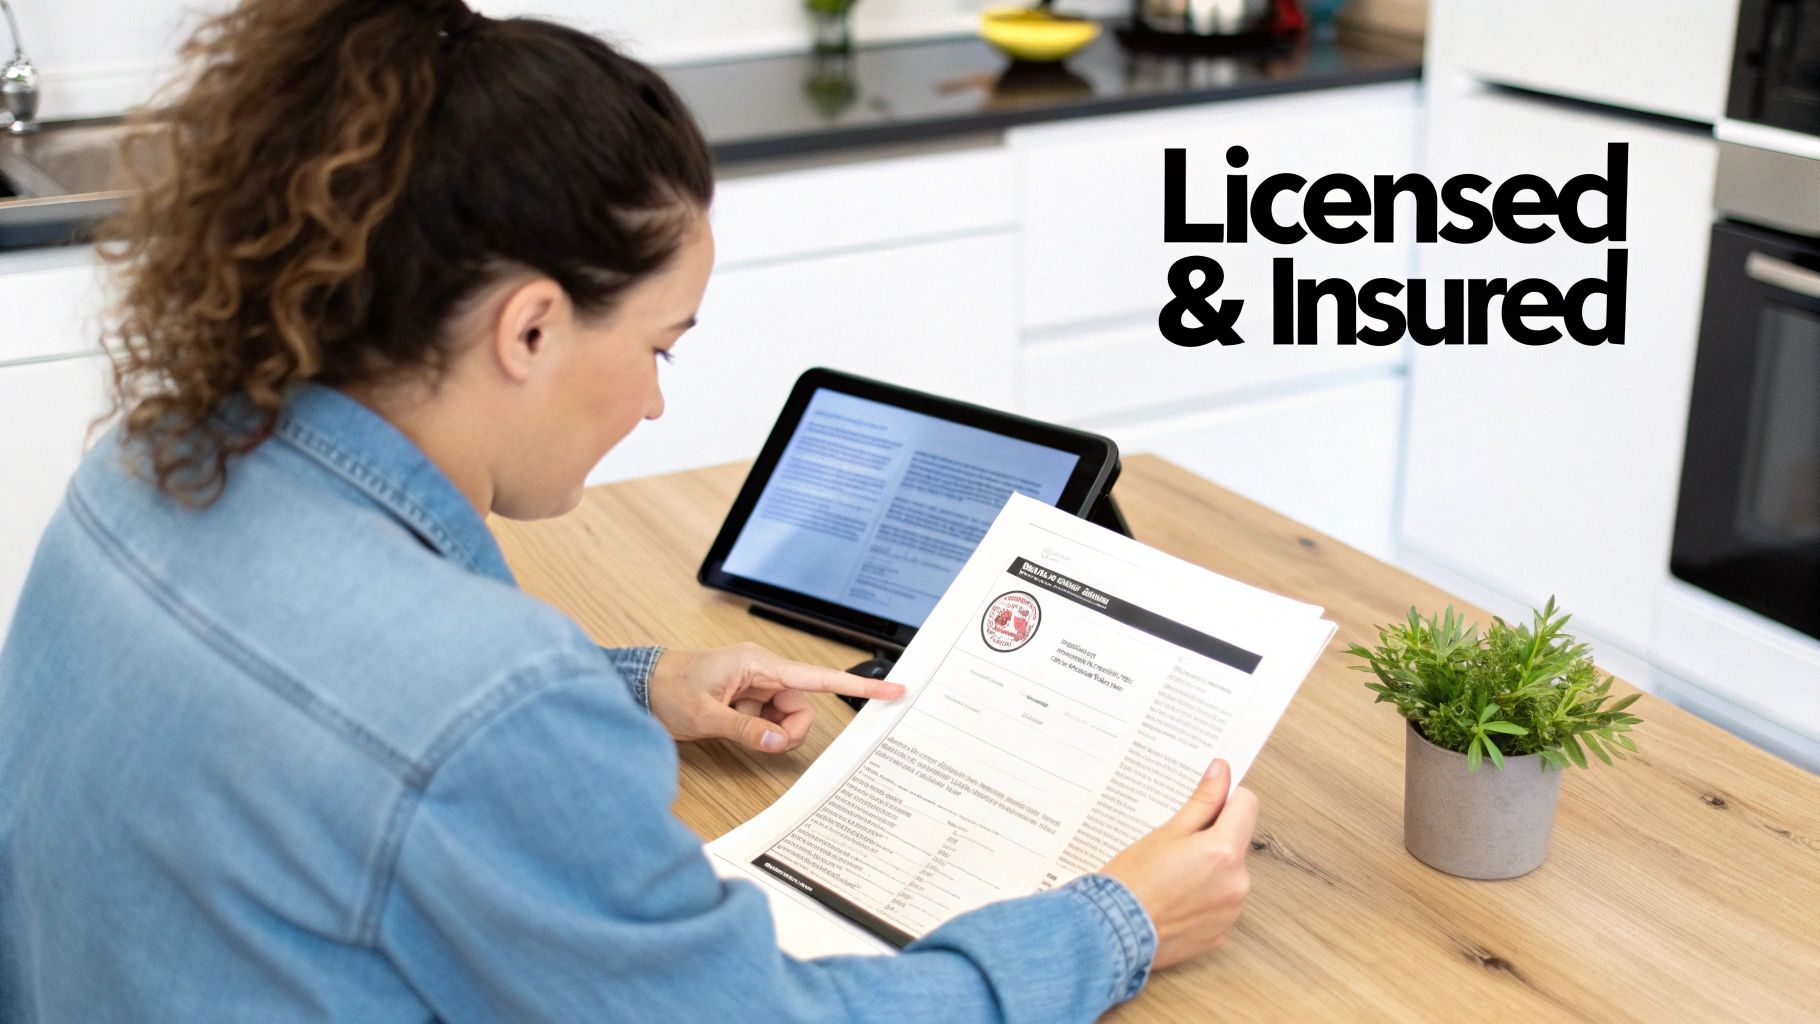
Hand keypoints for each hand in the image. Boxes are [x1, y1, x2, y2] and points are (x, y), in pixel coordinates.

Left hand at [645, 642, 904, 752]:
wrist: (641, 686)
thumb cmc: (668, 690)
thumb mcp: (704, 715)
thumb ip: (746, 729)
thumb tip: (779, 741)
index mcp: (758, 663)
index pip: (817, 677)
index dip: (855, 687)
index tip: (891, 689)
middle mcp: (763, 670)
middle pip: (803, 706)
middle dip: (789, 728)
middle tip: (758, 736)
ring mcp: (756, 683)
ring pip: (788, 715)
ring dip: (771, 730)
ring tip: (736, 727)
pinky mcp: (749, 696)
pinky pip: (770, 718)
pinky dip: (759, 728)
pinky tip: (732, 724)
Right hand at [1101, 759, 1258, 970]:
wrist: (1111, 933)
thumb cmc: (1133, 881)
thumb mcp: (1166, 832)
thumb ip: (1202, 801)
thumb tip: (1222, 772)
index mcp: (1225, 850)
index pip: (1247, 805)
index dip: (1226, 799)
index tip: (1207, 803)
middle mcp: (1237, 882)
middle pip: (1236, 842)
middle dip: (1213, 839)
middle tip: (1174, 846)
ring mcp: (1230, 911)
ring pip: (1228, 874)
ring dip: (1209, 871)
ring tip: (1170, 877)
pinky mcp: (1220, 933)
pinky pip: (1219, 904)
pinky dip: (1202, 899)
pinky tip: (1173, 900)